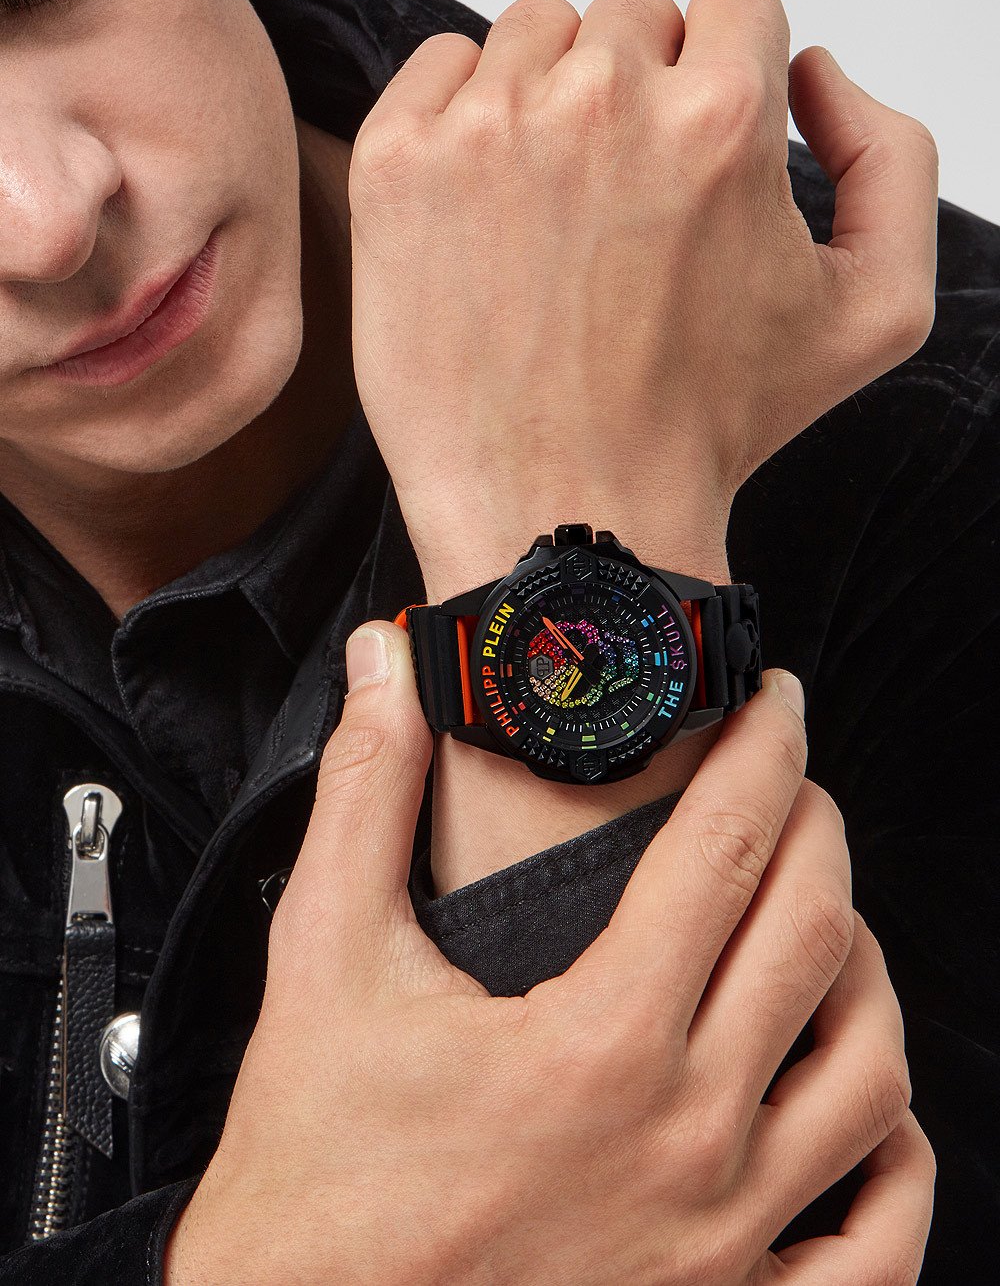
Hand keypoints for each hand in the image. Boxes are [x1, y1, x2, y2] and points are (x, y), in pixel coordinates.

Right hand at [163, 622, 933, 1284]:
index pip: (727, 847)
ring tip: (828, 922)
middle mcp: (686, 1142)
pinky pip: (878, 1243)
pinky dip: (896, 1159)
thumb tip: (384, 666)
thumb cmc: (315, 1170)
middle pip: (814, 936)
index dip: (763, 750)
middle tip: (792, 784)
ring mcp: (725, 1242)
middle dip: (818, 828)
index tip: (773, 704)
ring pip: (872, 1075)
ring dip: (867, 972)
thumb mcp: (326, 961)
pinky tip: (867, 1108)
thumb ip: (365, 796)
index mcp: (599, 1042)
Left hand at [348, 0, 937, 599]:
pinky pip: (437, 67)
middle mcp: (604, 104)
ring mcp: (489, 127)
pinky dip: (460, 117)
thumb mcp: (875, 314)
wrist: (568, 515)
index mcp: (722, 122)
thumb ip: (893, 162)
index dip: (719, 81)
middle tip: (619, 210)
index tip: (689, 154)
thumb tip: (816, 76)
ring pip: (534, 36)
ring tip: (553, 220)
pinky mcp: (400, 162)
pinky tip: (485, 210)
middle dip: (638, 96)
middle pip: (630, 19)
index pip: (731, 8)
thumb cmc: (703, 432)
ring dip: (551, 101)